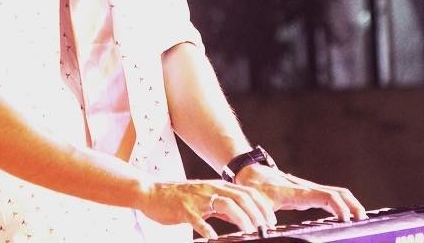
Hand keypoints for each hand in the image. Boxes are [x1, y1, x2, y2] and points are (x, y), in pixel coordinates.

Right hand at [138, 178, 277, 239]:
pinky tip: (214, 238)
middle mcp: (210, 189)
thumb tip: (241, 216)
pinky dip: (208, 229)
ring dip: (241, 218)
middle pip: (240, 197)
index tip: (270, 219)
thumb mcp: (205, 198)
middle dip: (256, 212)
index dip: (261, 205)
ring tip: (249, 231)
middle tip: (265, 227)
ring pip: (225, 204)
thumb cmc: (179, 197)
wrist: (152, 192)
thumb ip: (221, 205)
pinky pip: (199, 220)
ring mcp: (197, 199)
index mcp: (216, 187)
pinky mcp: (184, 209)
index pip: (246, 193)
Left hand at [235, 165, 367, 221]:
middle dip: (353, 205)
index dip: (339, 206)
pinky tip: (345, 217)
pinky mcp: (308, 192)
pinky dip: (341, 204)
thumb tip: (267, 229)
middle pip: (338, 192)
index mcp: (298, 191)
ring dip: (351, 204)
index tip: (346, 220)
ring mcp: (309, 189)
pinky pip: (330, 197)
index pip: (325, 195)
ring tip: (360, 220)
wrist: (251, 172)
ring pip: (337, 193)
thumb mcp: (257, 203)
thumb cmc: (254, 187)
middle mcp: (307, 188)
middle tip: (363, 221)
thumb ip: (263, 216)